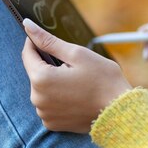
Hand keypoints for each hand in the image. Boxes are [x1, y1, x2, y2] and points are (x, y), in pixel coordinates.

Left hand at [21, 18, 131, 132]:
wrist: (119, 112)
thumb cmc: (102, 80)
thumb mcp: (76, 54)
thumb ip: (48, 40)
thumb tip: (27, 25)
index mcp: (41, 79)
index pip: (27, 54)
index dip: (35, 43)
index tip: (45, 39)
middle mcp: (37, 98)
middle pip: (35, 73)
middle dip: (49, 66)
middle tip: (73, 66)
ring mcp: (43, 113)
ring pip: (41, 89)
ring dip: (52, 82)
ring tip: (76, 83)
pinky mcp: (51, 123)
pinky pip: (48, 104)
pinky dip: (56, 98)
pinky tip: (74, 96)